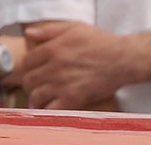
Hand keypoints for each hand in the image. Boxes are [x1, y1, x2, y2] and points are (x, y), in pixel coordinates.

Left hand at [18, 21, 138, 109]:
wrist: (123, 60)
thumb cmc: (101, 43)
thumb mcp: (74, 28)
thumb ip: (49, 30)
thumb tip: (29, 34)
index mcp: (53, 49)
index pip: (27, 61)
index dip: (29, 67)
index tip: (34, 70)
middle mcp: (55, 67)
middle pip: (29, 80)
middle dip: (31, 83)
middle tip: (37, 86)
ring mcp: (63, 85)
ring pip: (36, 96)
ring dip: (36, 98)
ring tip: (41, 99)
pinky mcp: (74, 99)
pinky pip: (52, 109)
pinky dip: (48, 110)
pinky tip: (51, 108)